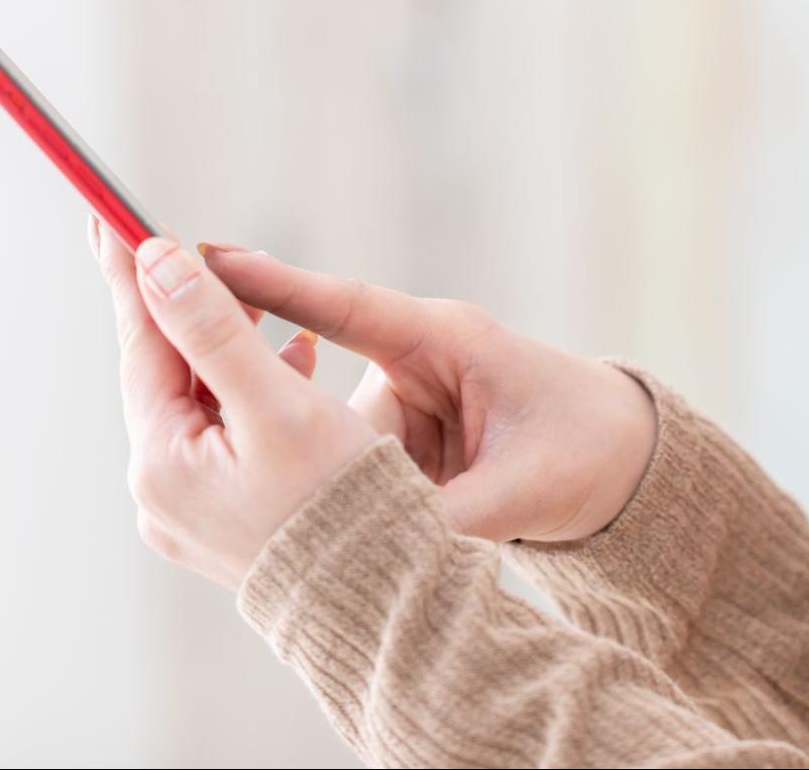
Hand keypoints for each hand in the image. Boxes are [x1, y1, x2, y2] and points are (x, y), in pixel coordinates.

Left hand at [89, 215, 377, 589]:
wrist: (386, 609)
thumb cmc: (342, 506)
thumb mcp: (277, 404)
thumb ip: (213, 328)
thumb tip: (154, 261)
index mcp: (161, 462)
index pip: (142, 341)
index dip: (133, 270)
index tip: (109, 212)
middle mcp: (159, 492)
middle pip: (166, 373)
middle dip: (182, 306)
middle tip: (166, 237)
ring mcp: (188, 513)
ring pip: (198, 403)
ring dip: (227, 348)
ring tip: (257, 301)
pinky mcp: (222, 522)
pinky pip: (223, 438)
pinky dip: (249, 394)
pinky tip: (293, 365)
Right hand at [198, 241, 658, 543]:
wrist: (624, 461)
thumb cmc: (587, 449)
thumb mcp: (528, 486)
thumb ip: (455, 515)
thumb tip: (386, 548)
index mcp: (445, 338)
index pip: (344, 305)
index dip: (275, 286)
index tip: (208, 261)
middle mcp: (412, 357)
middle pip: (313, 362)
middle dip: (263, 379)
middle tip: (185, 371)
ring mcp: (400, 394)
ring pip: (325, 424)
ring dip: (311, 460)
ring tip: (308, 499)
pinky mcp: (395, 432)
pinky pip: (345, 452)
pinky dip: (332, 481)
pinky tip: (314, 517)